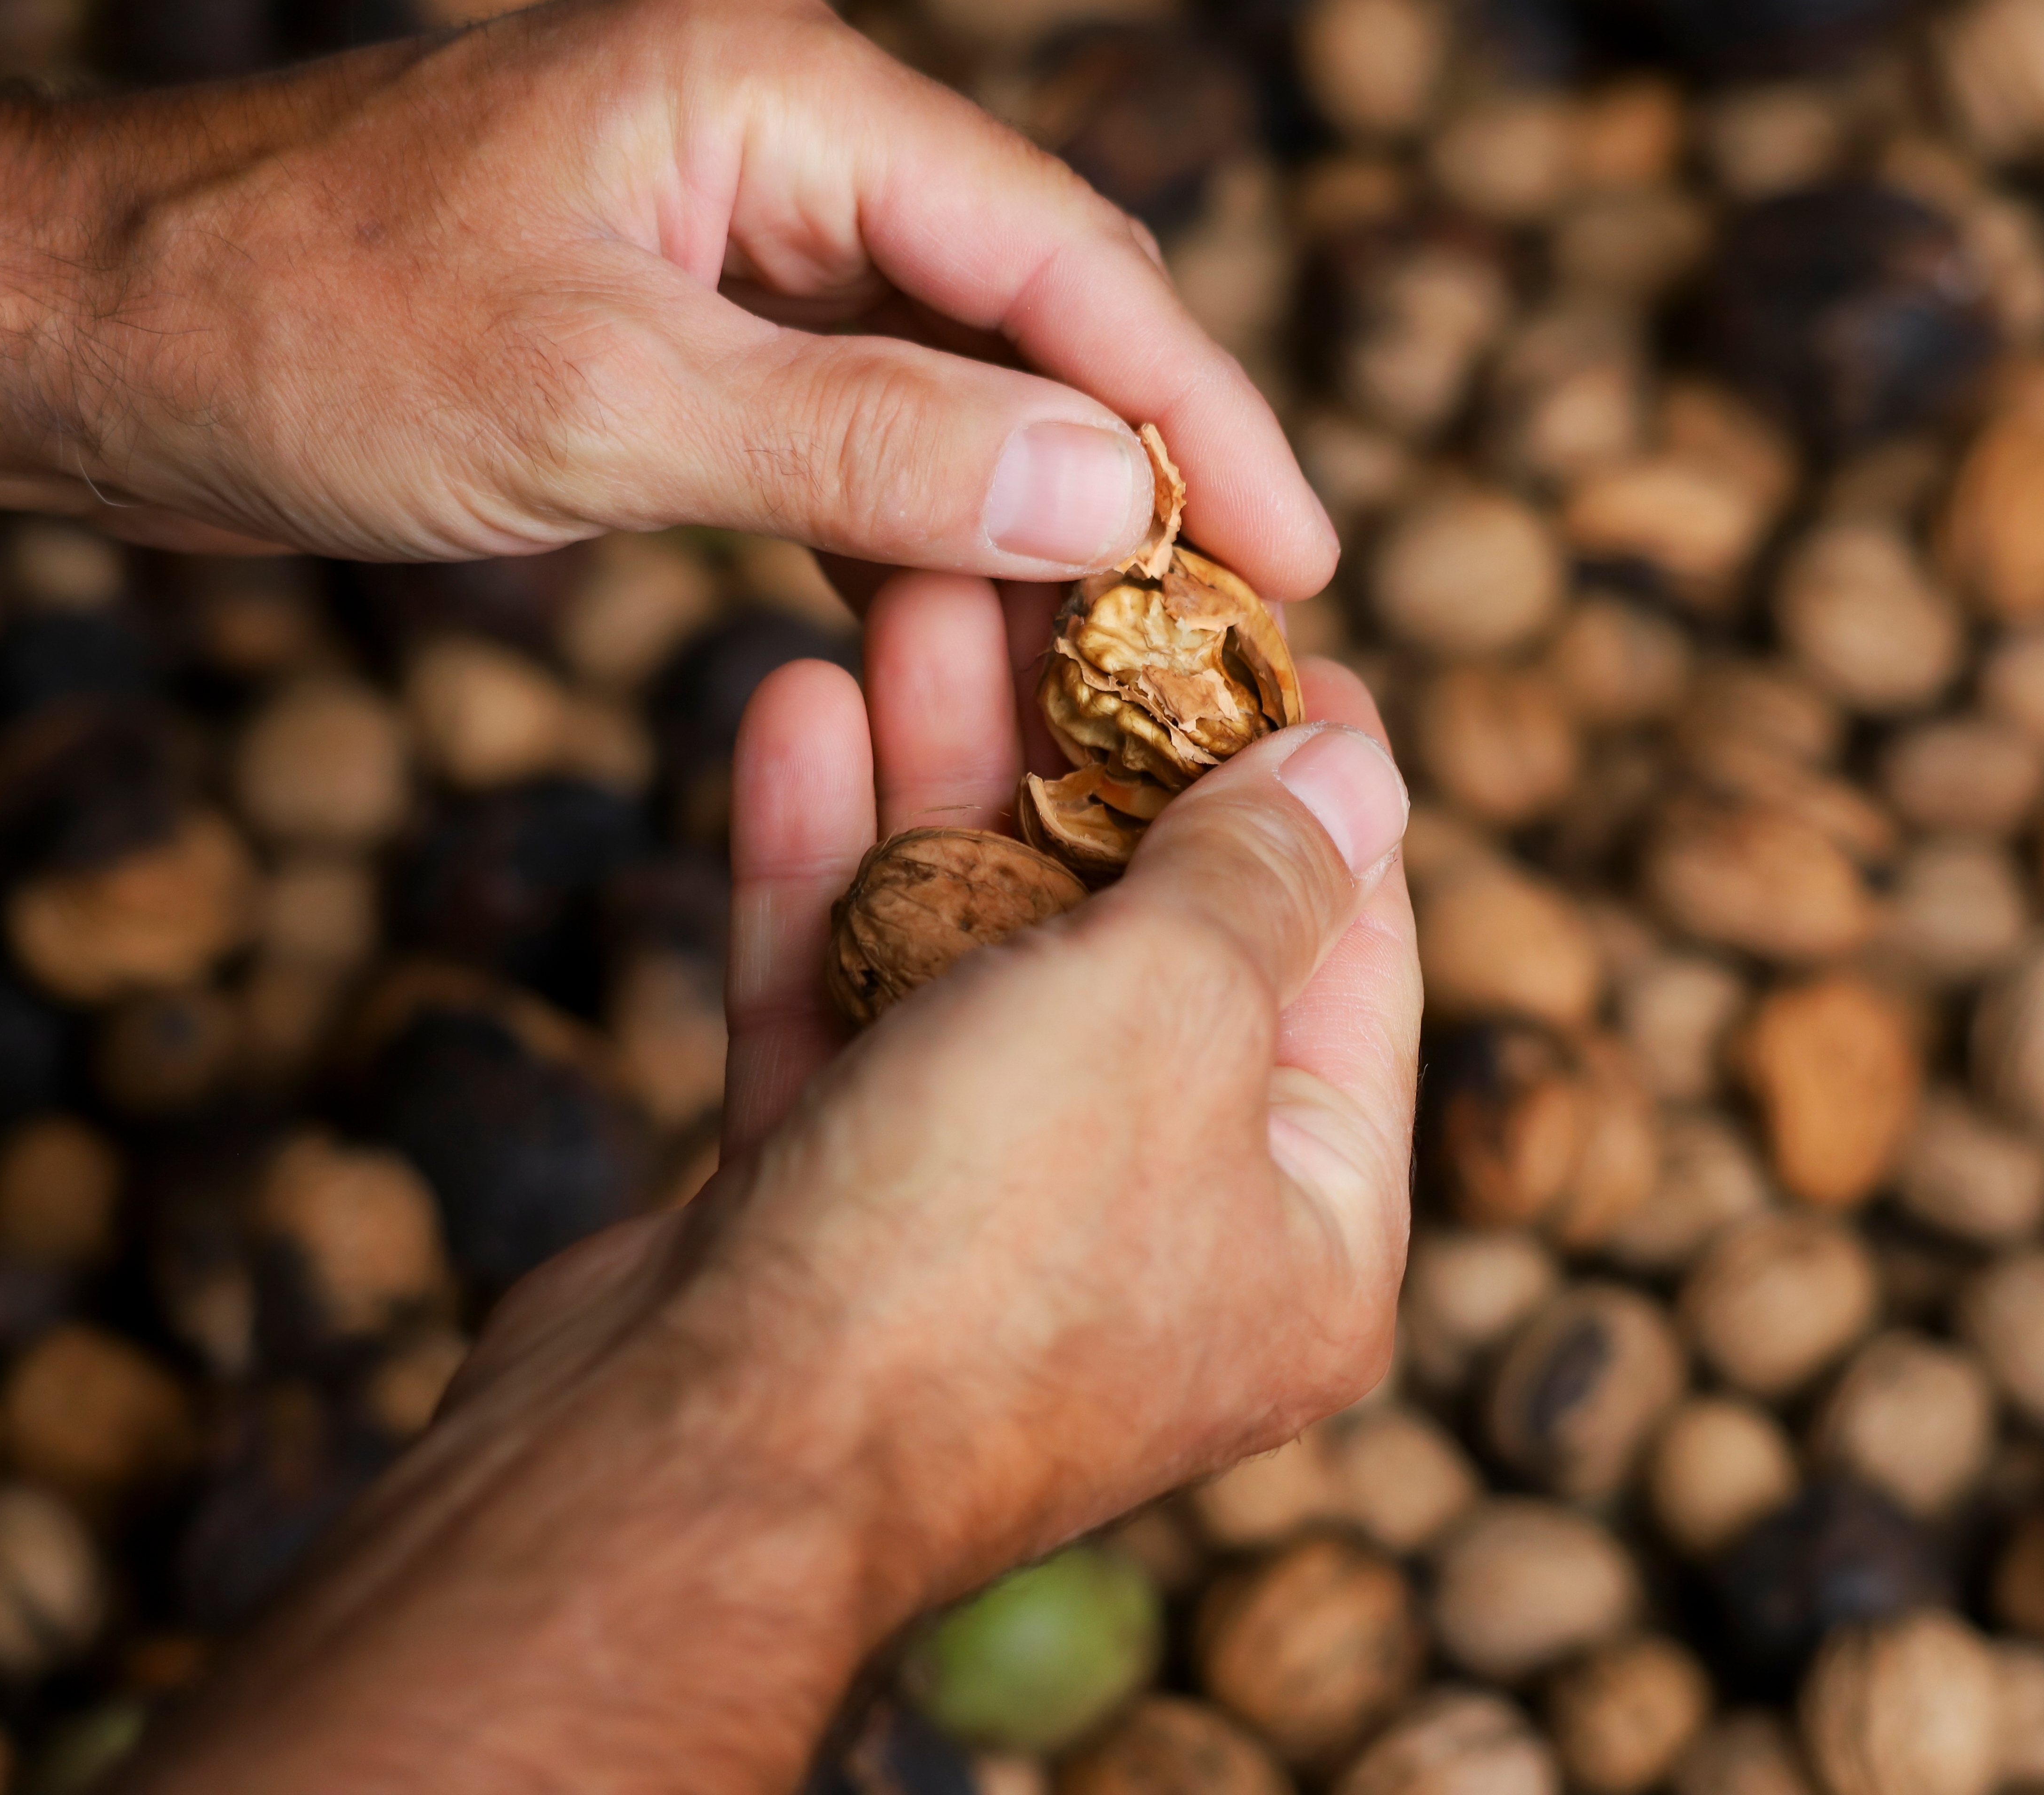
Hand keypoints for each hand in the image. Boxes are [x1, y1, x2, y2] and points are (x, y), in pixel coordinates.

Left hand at [0, 0, 1335, 596]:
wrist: (85, 331)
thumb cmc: (298, 328)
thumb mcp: (599, 404)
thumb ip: (867, 442)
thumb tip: (1109, 490)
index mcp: (779, 93)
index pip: (1061, 255)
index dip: (1198, 415)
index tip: (1303, 560)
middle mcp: (782, 136)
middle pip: (1032, 307)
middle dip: (1140, 472)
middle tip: (1243, 643)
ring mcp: (734, 227)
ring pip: (952, 375)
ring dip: (1034, 520)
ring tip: (1135, 668)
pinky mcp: (684, 320)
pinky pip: (855, 420)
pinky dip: (920, 529)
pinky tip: (982, 636)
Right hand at [120, 575, 1419, 1794]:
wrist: (682, 1474)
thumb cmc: (972, 1250)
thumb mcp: (1173, 1017)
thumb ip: (1264, 882)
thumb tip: (1360, 776)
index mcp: (1306, 1236)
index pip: (1348, 957)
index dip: (1310, 775)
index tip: (1265, 624)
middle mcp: (1157, 1236)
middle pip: (1145, 938)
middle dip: (1078, 743)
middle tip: (1043, 570)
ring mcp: (983, 1229)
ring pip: (979, 950)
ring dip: (936, 770)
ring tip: (905, 585)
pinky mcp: (828, 1214)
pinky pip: (852, 1008)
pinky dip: (824, 869)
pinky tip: (795, 705)